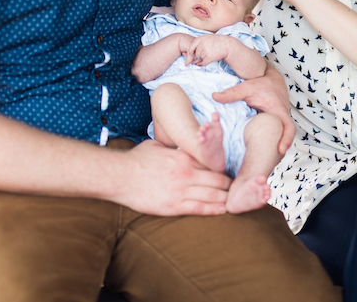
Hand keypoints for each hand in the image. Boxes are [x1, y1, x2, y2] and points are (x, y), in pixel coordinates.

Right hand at [114, 139, 231, 215]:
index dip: (222, 169)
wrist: (119, 176)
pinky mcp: (174, 206)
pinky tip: (223, 210)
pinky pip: (201, 208)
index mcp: (183, 157)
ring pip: (213, 195)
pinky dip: (215, 210)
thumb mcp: (159, 146)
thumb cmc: (136, 159)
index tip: (228, 174)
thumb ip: (174, 148)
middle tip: (237, 189)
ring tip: (233, 201)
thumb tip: (182, 145)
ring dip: (226, 198)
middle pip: (217, 179)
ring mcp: (181, 190)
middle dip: (229, 185)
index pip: (212, 163)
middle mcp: (186, 172)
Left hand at [182, 34, 232, 65]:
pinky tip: (209, 60)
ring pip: (200, 59)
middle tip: (204, 56)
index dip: (190, 51)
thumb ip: (199, 43)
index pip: (191, 46)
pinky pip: (204, 63)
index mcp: (201, 39)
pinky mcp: (209, 57)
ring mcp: (206, 51)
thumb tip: (190, 51)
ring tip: (209, 56)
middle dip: (198, 57)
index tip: (190, 54)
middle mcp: (202, 44)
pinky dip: (205, 63)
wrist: (227, 45)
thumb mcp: (208, 38)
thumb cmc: (218, 42)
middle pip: (196, 54)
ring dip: (202, 60)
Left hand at [212, 64, 294, 154]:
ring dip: (275, 149)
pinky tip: (261, 154)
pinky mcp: (275, 123)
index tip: (280, 151)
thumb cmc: (260, 83)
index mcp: (278, 111)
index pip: (289, 127)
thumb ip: (232, 93)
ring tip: (266, 163)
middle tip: (272, 164)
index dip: (286, 140)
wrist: (270, 79)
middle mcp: (281, 118)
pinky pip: (276, 135)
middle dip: (280, 151)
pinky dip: (271, 144)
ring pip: (281, 138)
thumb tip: (214, 97)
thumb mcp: (246, 87)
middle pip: (286, 138)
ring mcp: (279, 122)